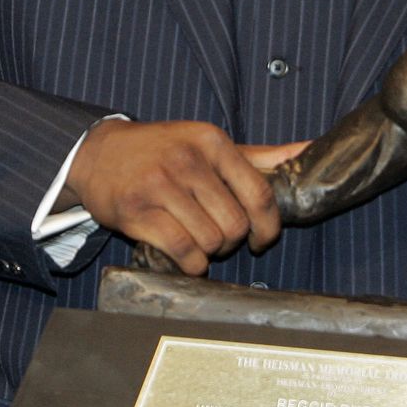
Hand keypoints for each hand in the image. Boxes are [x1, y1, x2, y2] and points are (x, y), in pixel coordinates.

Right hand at [61, 120, 289, 275]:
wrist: (97, 152)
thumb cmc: (161, 151)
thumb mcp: (208, 144)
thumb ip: (259, 155)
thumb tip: (309, 150)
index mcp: (212, 142)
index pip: (259, 193)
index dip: (268, 227)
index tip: (262, 239)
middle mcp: (188, 160)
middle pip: (235, 223)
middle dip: (232, 241)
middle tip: (218, 238)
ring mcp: (160, 185)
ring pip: (211, 239)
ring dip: (209, 252)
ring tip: (198, 242)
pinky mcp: (137, 211)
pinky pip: (182, 251)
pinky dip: (191, 263)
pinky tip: (186, 257)